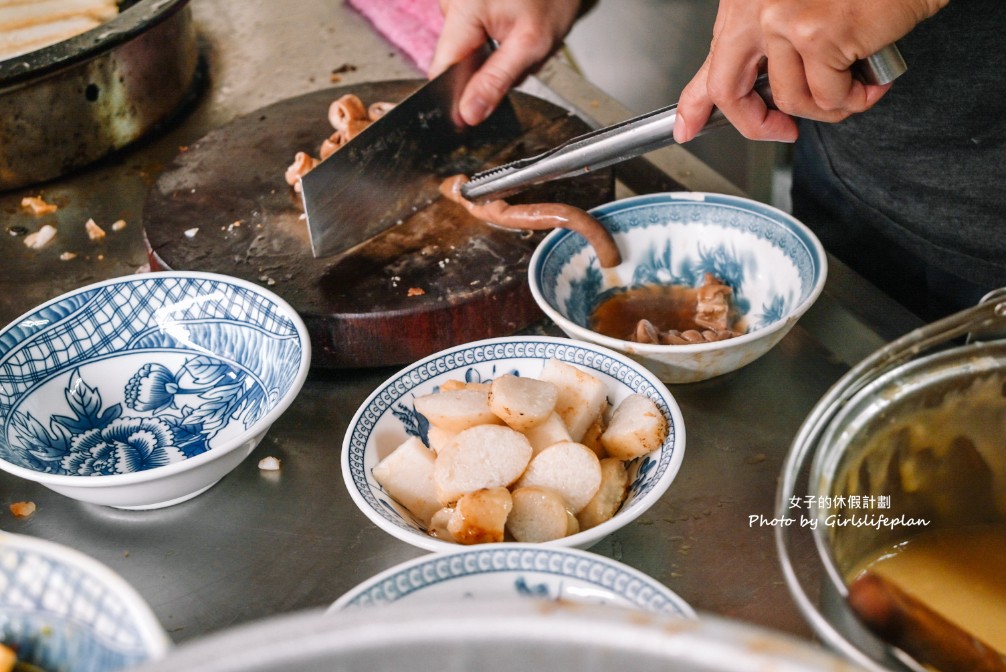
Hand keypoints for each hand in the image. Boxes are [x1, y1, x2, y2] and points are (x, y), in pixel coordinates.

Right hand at [429, 0, 582, 125]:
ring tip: (517, 42)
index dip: (455, 96)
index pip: (442, 69)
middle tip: (516, 63)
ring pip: (465, 52)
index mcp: (462, 10)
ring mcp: (459, 4)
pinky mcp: (468, 6)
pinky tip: (511, 35)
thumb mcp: (531, 45)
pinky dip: (493, 46)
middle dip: (483, 74)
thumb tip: (468, 113)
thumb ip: (496, 81)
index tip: (472, 114)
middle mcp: (453, 4)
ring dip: (491, 61)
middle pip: (454, 62)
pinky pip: (473, 39)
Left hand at [673, 0, 947, 142]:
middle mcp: (756, 5)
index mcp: (744, 0)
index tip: (688, 129)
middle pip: (730, 91)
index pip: (709, 64)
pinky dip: (855, 98)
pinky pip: (829, 96)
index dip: (695, 106)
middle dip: (756, 125)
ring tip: (853, 86)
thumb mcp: (793, 10)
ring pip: (791, 100)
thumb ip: (762, 50)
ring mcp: (785, 20)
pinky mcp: (821, 35)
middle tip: (782, 132)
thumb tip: (734, 98)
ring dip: (827, 106)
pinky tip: (872, 80)